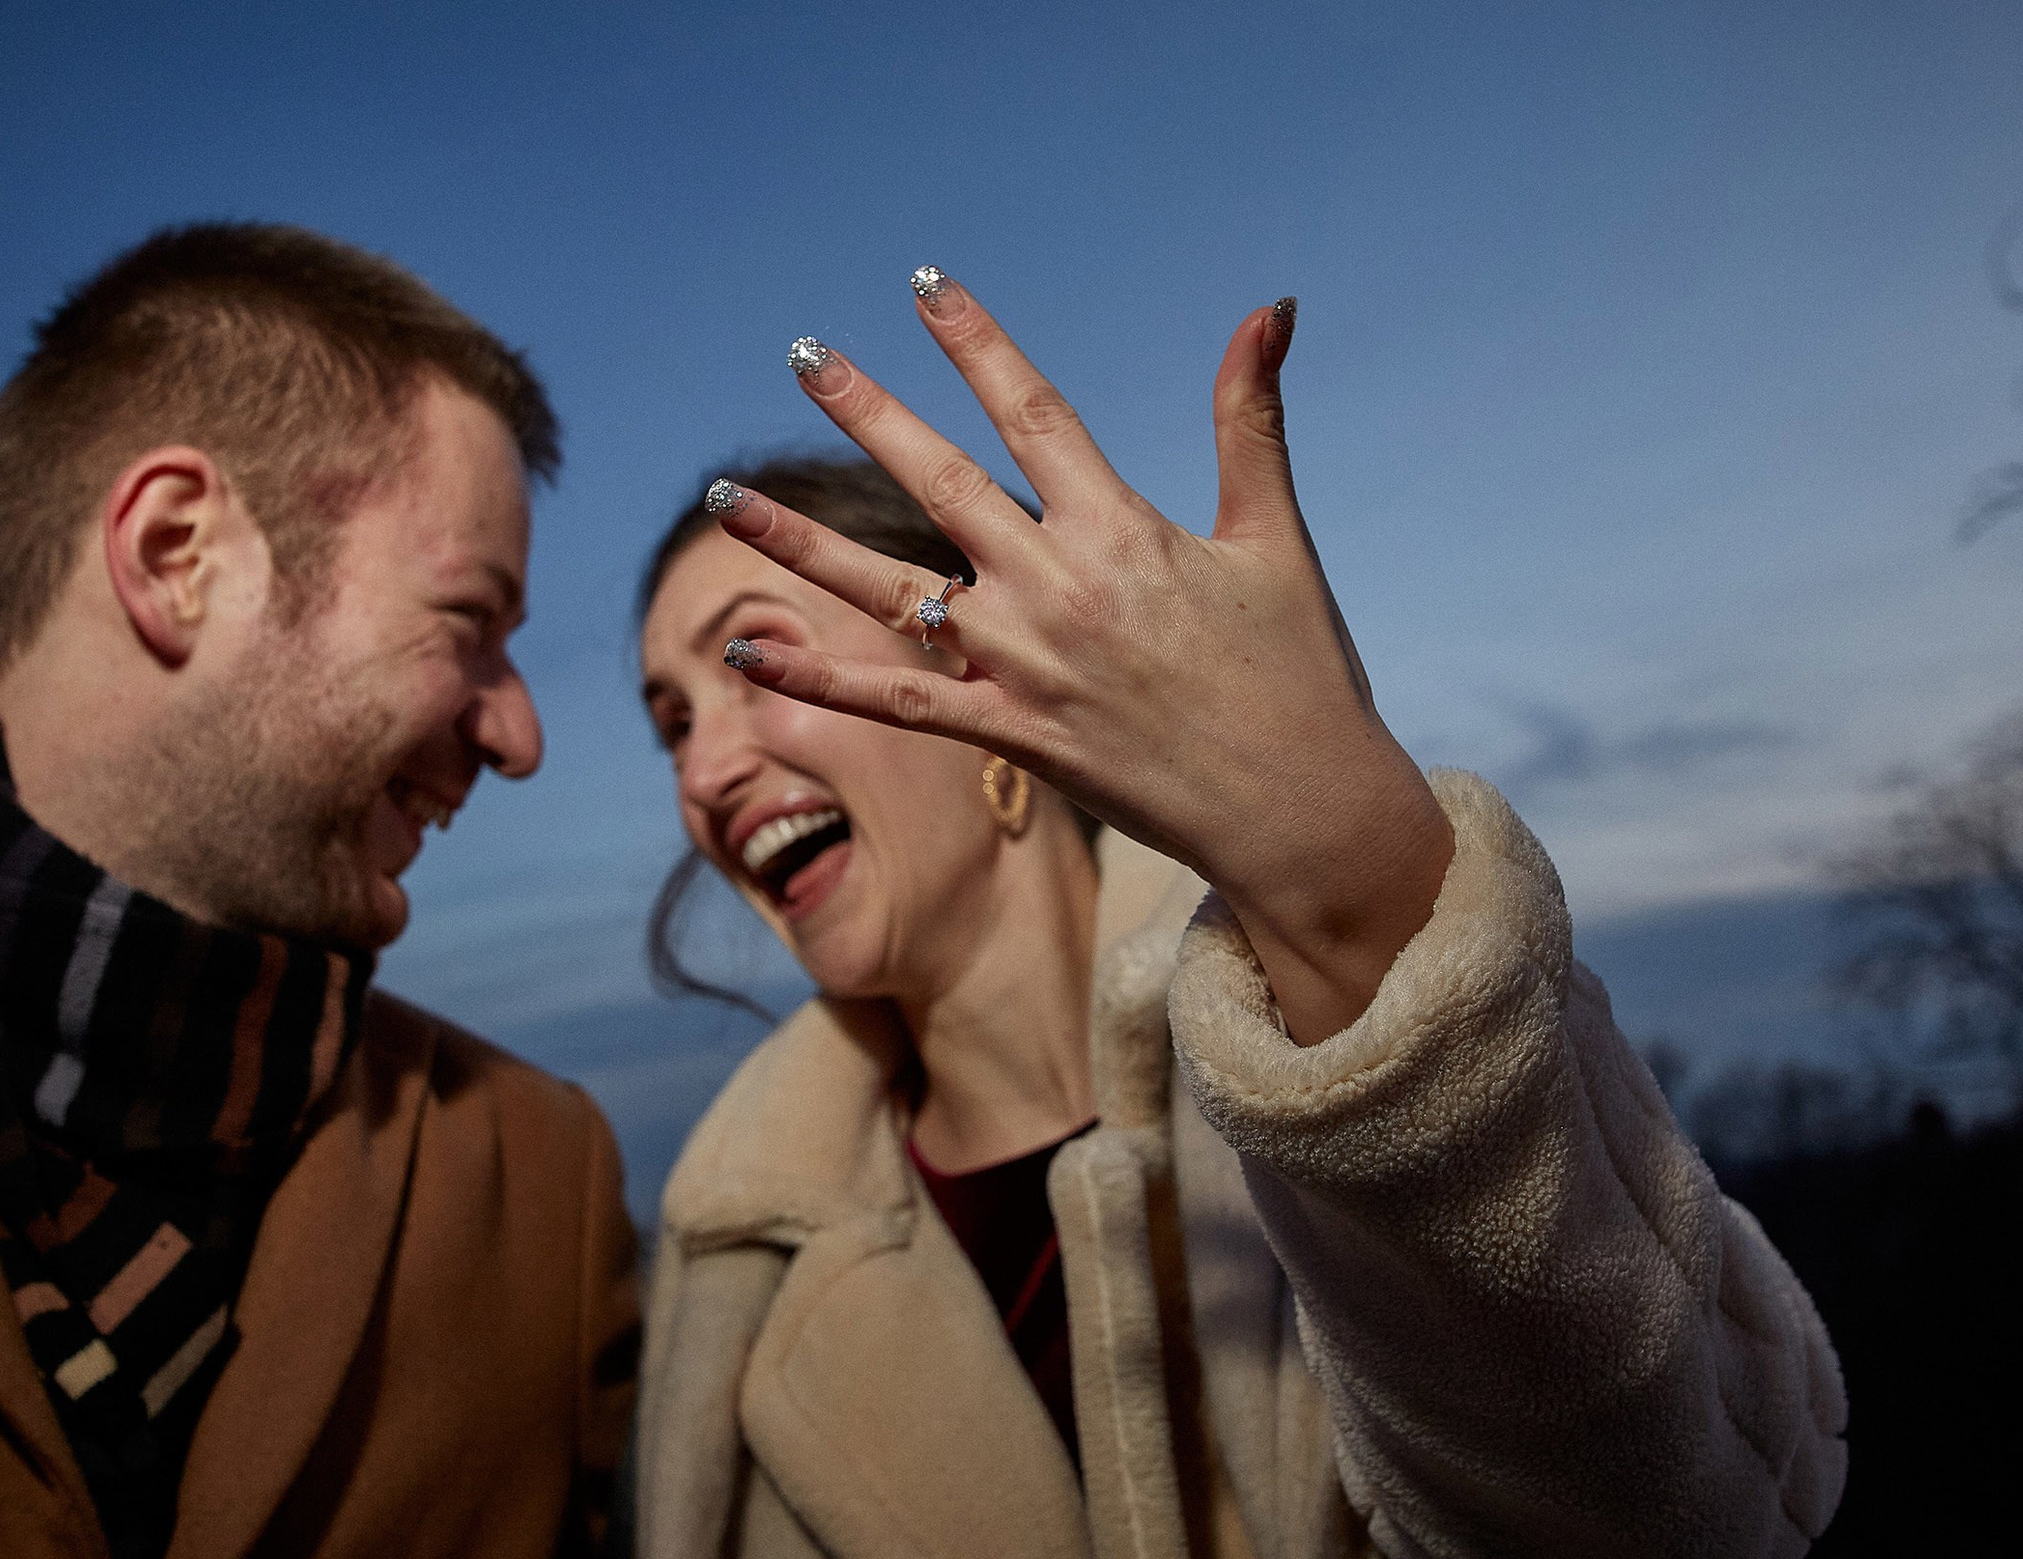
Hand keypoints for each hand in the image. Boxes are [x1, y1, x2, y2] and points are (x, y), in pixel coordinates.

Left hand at [710, 273, 1452, 1043]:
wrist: (1297, 809)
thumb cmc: (1295, 671)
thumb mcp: (1275, 535)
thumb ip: (1250, 420)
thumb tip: (1269, 309)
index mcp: (1121, 530)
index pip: (1031, 412)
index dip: (976, 343)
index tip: (925, 285)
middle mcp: (1058, 588)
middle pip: (938, 481)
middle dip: (866, 411)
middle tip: (805, 354)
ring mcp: (1024, 666)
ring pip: (888, 592)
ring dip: (799, 542)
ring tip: (725, 497)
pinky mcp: (1009, 738)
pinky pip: (894, 703)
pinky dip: (818, 680)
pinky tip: (748, 652)